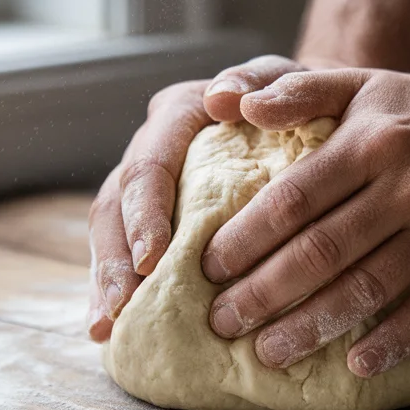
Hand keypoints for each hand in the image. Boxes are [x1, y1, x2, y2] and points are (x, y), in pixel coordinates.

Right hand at [87, 55, 315, 340]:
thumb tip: (223, 98)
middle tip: (122, 306)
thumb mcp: (286, 80)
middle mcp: (151, 148)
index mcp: (177, 116)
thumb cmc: (296, 100)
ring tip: (107, 327)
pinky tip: (113, 329)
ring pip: (110, 232)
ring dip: (106, 281)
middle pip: (117, 204)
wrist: (302, 112)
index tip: (153, 259)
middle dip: (116, 259)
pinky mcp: (151, 217)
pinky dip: (117, 289)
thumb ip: (259, 80)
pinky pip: (124, 253)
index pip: (150, 165)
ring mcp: (147, 187)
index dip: (146, 213)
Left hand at [203, 64, 409, 375]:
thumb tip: (230, 105)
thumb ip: (292, 91)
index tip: (208, 268)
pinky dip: (393, 341)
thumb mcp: (355, 83)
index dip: (246, 238)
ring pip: (369, 287)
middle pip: (323, 250)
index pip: (294, 199)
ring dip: (313, 326)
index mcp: (371, 141)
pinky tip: (356, 364)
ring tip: (266, 352)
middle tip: (222, 321)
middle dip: (264, 292)